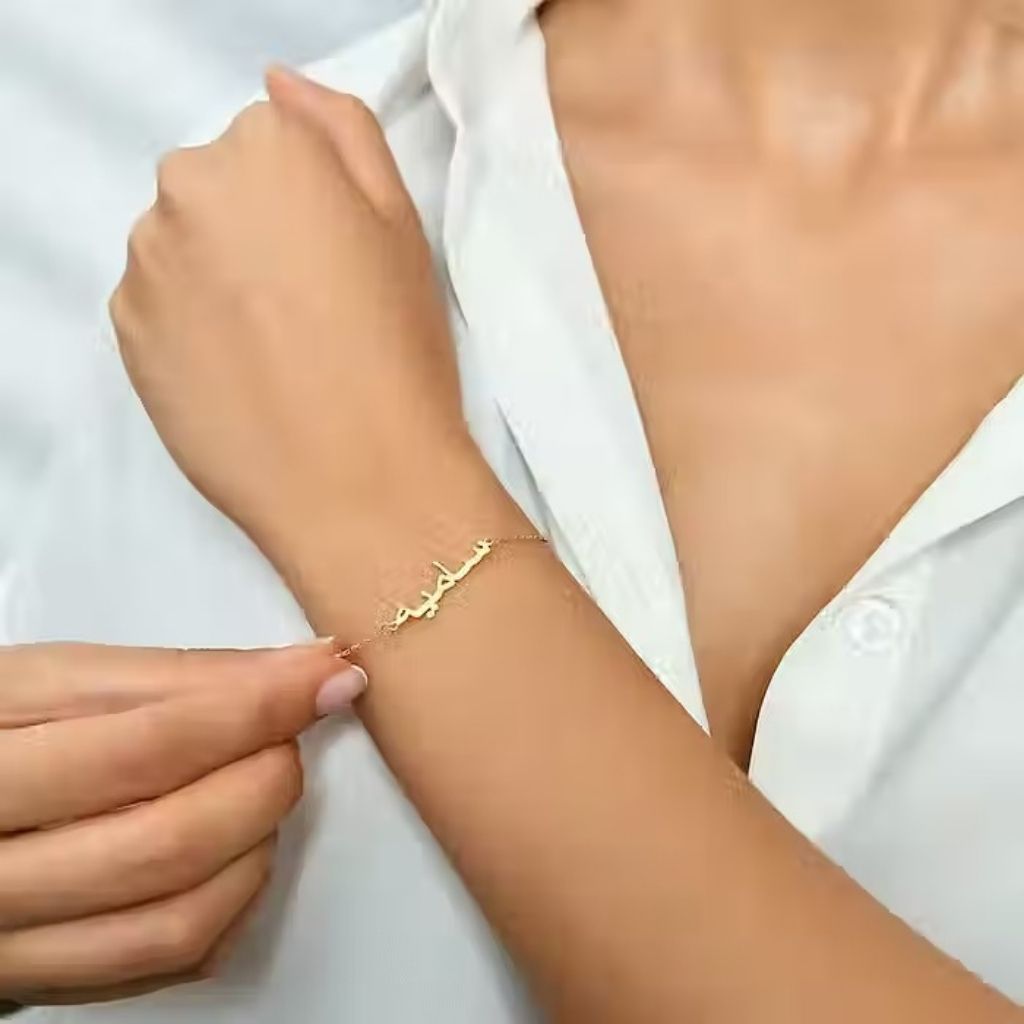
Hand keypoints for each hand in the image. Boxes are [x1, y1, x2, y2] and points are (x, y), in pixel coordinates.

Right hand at [0, 641, 363, 1004]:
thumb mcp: (56, 682)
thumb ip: (181, 677)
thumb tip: (303, 672)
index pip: (149, 747)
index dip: (256, 710)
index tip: (323, 678)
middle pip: (171, 843)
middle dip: (263, 779)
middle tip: (286, 736)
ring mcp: (15, 942)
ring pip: (179, 919)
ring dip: (256, 843)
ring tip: (259, 786)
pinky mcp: (51, 979)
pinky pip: (169, 961)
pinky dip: (232, 900)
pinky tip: (237, 848)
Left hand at [110, 70, 501, 592]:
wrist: (356, 479)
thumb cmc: (397, 352)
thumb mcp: (403, 225)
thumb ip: (342, 130)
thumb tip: (279, 86)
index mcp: (267, 147)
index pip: (273, 140)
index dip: (313, 202)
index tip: (339, 260)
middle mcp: (188, 187)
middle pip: (217, 186)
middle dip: (255, 228)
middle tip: (310, 307)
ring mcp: (147, 259)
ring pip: (182, 242)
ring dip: (217, 273)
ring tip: (274, 346)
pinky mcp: (124, 328)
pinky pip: (156, 300)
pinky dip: (189, 322)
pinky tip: (238, 370)